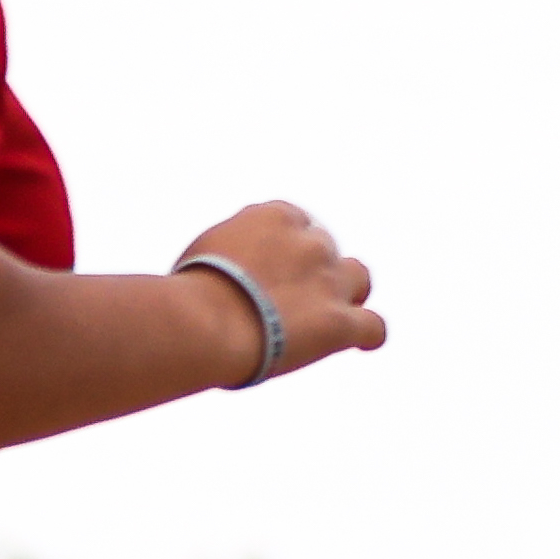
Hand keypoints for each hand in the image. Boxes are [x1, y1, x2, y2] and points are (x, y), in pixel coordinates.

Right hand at [177, 201, 386, 385]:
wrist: (206, 322)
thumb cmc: (186, 295)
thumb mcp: (201, 256)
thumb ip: (225, 258)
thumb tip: (218, 282)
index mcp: (275, 216)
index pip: (292, 221)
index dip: (282, 247)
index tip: (267, 267)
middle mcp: (311, 242)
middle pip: (324, 249)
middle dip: (310, 270)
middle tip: (285, 300)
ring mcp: (330, 282)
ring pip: (358, 278)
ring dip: (346, 293)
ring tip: (325, 316)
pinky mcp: (340, 323)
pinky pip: (372, 327)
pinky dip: (368, 334)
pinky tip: (360, 342)